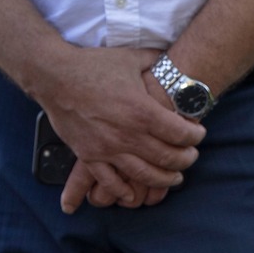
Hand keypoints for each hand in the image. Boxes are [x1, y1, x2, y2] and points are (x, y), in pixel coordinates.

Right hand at [34, 46, 204, 213]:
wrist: (55, 76)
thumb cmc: (93, 65)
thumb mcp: (131, 57)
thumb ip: (155, 61)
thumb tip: (172, 60)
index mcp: (142, 110)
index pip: (180, 133)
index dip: (194, 136)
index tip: (198, 134)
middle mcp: (128, 134)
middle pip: (168, 157)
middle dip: (186, 159)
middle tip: (191, 156)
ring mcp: (108, 148)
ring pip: (144, 174)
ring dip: (164, 179)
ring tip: (174, 178)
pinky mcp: (90, 155)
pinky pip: (110, 181)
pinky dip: (124, 192)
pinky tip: (134, 195)